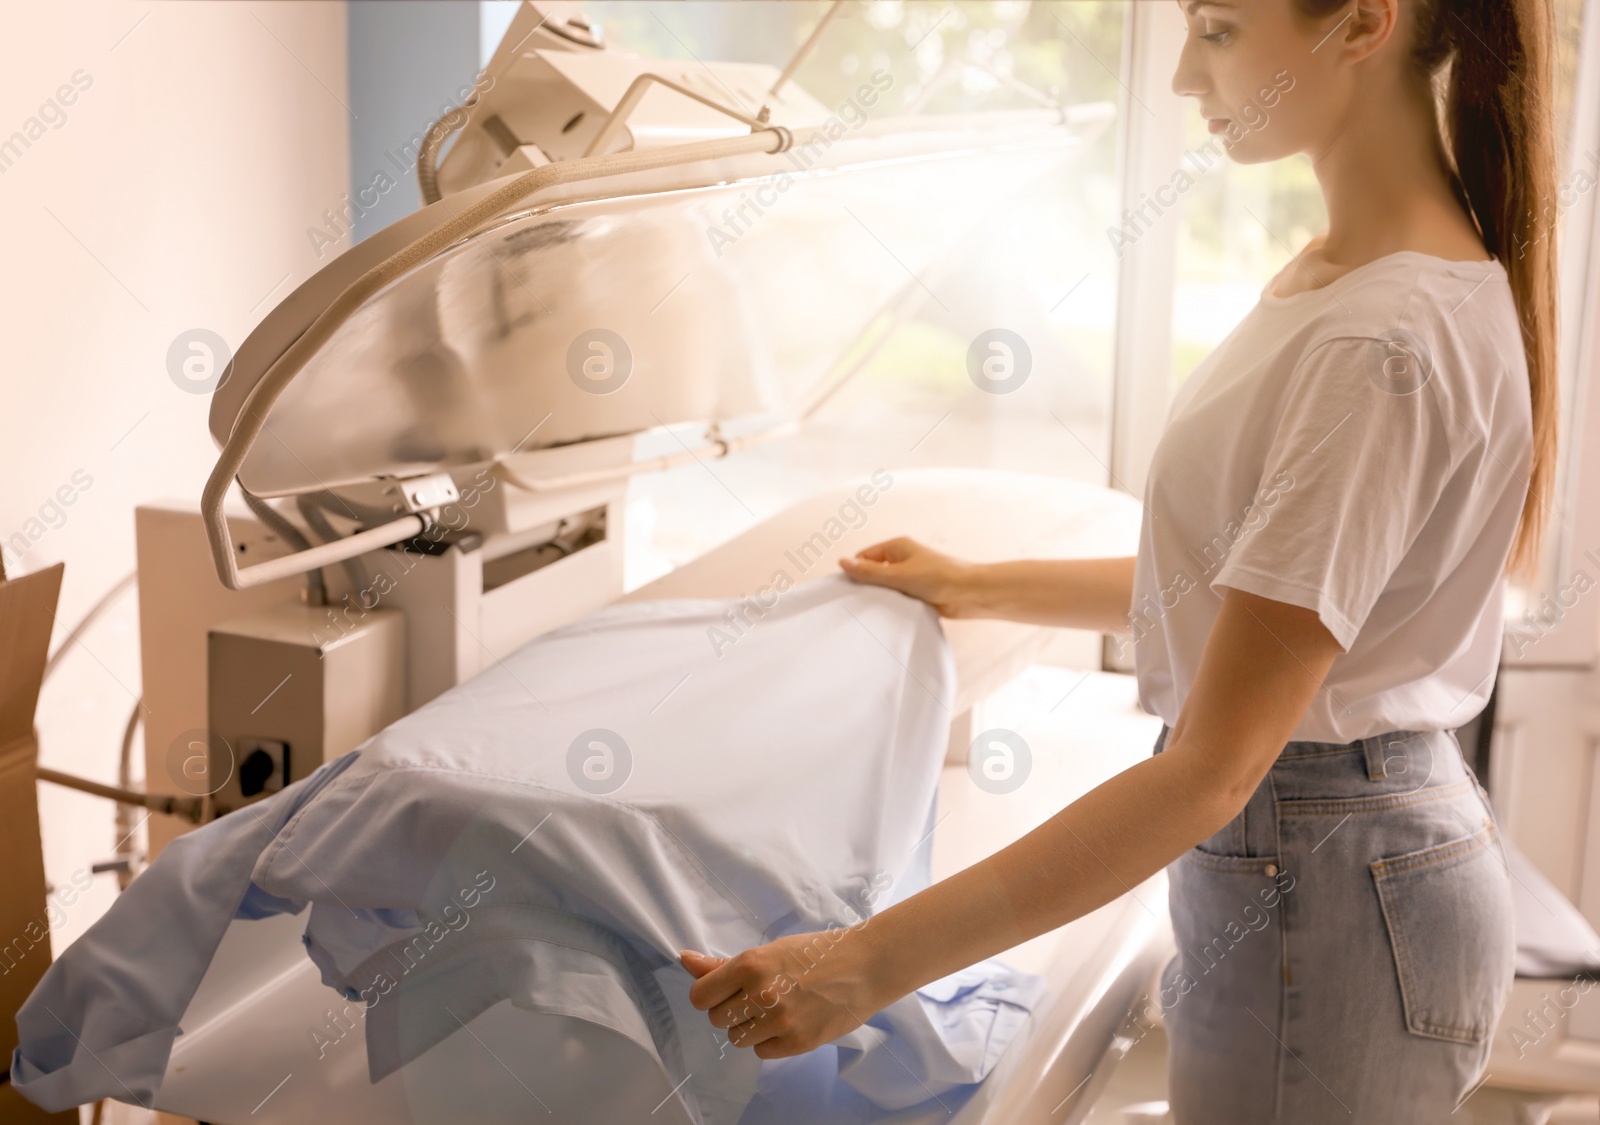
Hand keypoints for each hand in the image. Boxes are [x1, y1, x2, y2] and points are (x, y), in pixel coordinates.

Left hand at [680, 928, 891, 1059]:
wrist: (865, 967)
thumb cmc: (816, 953)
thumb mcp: (769, 951)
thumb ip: (723, 965)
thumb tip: (684, 960)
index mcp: (751, 965)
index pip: (700, 997)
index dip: (709, 995)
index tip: (724, 991)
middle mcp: (762, 994)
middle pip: (717, 1020)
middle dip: (732, 1010)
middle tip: (758, 996)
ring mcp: (780, 1021)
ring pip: (738, 1039)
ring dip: (751, 1027)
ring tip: (777, 1008)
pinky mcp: (797, 1043)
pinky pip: (762, 1052)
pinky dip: (770, 1041)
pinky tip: (790, 1021)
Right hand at [838, 537, 976, 618]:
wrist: (971, 593)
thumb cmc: (938, 578)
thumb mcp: (899, 575)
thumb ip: (870, 572)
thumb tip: (842, 562)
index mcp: (898, 546)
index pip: (865, 556)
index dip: (855, 571)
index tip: (847, 589)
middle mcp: (904, 559)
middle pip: (875, 572)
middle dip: (868, 586)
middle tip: (858, 603)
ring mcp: (913, 576)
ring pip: (888, 587)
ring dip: (883, 597)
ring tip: (875, 610)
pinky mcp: (920, 592)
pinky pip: (900, 598)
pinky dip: (895, 605)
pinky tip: (889, 615)